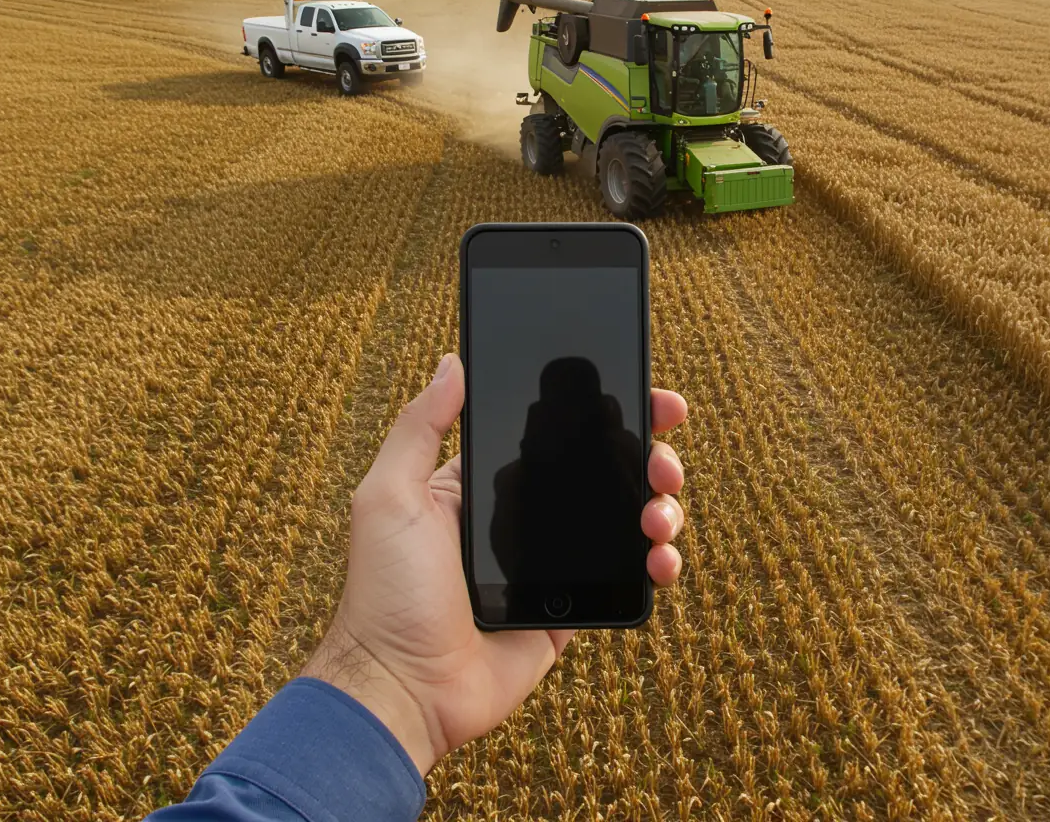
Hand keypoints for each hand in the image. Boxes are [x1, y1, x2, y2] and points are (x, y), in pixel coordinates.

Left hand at [302, 353, 688, 774]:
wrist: (403, 688)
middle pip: (606, 470)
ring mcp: (553, 564)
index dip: (604, 411)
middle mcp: (524, 517)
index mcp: (486, 483)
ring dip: (659, 506)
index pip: (555, 433)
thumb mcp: (389, 495)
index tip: (643, 395)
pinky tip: (659, 557)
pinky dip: (657, 562)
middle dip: (648, 455)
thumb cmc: (385, 592)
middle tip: (664, 459)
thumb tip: (452, 361)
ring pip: (626, 519)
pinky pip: (627, 578)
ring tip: (658, 514)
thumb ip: (421, 427)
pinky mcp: (571, 609)